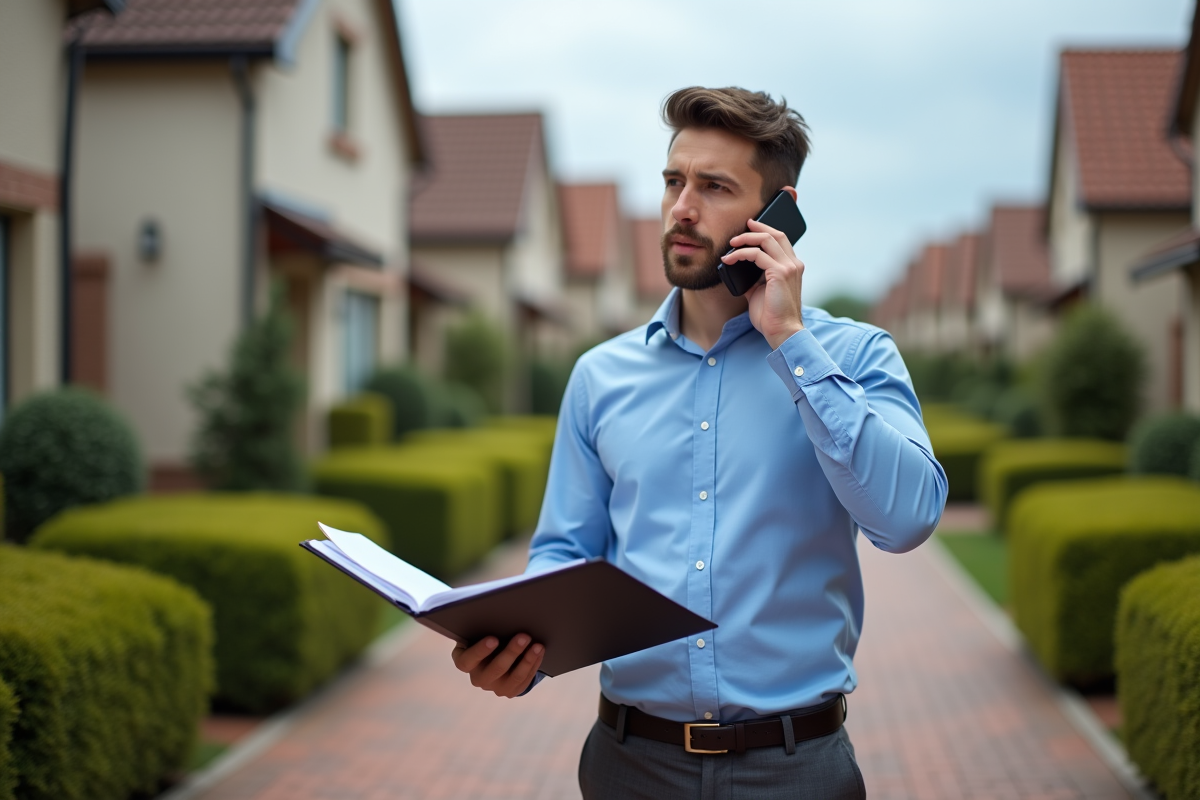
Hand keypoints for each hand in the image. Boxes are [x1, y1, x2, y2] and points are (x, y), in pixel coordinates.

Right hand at [451, 633, 544, 697]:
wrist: (493, 652)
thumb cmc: (483, 635)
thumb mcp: (477, 631)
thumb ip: (481, 627)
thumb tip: (499, 615)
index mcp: (464, 662)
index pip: (467, 660)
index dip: (480, 651)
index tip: (494, 639)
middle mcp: (477, 678)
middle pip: (496, 668)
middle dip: (511, 651)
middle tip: (524, 636)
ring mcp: (494, 687)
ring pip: (513, 677)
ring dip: (527, 660)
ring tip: (537, 645)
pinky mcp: (510, 691)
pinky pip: (524, 680)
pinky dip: (533, 664)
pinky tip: (539, 651)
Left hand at [723, 214, 805, 349]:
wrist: (782, 331)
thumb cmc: (771, 315)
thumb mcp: (760, 291)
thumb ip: (753, 278)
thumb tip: (737, 269)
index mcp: (792, 267)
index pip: (781, 241)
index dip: (765, 230)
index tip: (750, 227)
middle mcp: (794, 264)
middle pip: (776, 235)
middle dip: (756, 228)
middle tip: (740, 229)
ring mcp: (788, 267)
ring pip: (766, 240)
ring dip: (746, 239)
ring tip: (731, 245)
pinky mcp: (780, 273)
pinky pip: (757, 254)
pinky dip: (741, 254)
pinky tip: (730, 260)